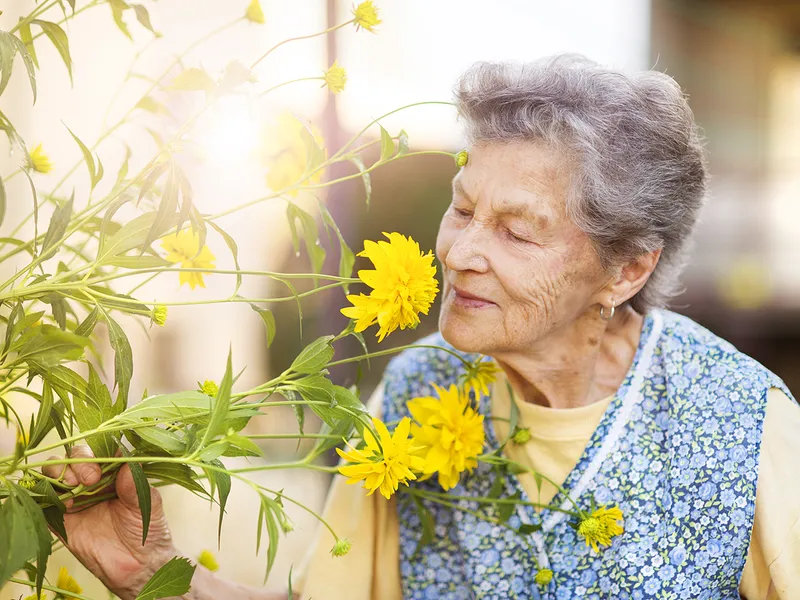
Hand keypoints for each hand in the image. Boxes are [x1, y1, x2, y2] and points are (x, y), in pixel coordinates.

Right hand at [43, 445, 175, 598]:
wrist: (137, 565)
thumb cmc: (148, 529)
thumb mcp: (147, 504)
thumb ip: (135, 485)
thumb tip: (126, 464)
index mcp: (115, 471)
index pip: (100, 447)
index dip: (98, 451)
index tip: (102, 466)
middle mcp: (93, 479)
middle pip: (74, 455)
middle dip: (78, 461)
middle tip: (89, 479)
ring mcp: (75, 497)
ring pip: (55, 472)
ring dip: (59, 473)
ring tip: (73, 488)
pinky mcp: (61, 518)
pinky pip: (43, 500)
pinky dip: (46, 496)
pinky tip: (65, 505)